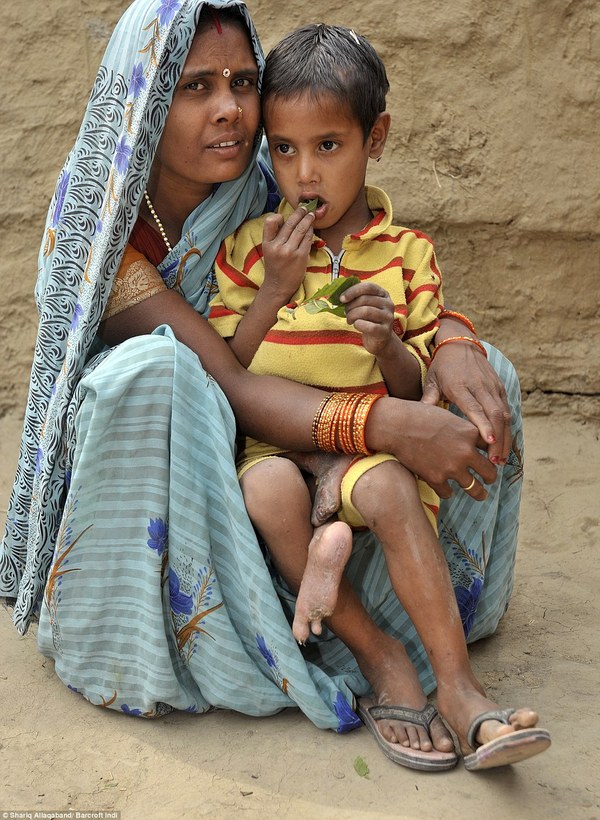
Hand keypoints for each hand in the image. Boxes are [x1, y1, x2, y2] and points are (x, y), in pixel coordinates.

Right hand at [261, 207, 313, 301]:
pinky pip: (307, 239)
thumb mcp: (268, 251)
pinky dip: (310, 231)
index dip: (278, 217)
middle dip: (299, 213)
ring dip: (307, 220)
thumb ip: (275, 237)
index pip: (270, 222)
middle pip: (290, 224)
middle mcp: (278, 246)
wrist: (279, 286)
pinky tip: (312, 228)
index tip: (284, 216)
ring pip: (301, 229)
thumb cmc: (275, 267)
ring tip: (311, 215)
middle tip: (305, 208)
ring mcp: (290, 251)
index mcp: (267, 244)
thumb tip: (288, 220)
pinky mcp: (301, 256)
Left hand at [340, 281, 396, 356]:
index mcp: (383, 294)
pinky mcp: (385, 331)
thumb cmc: (368, 320)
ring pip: (366, 311)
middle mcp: (388, 304)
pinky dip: (358, 325)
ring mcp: (388, 317)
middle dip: (350, 306)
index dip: (353, 291)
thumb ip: (355, 298)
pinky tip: (356, 325)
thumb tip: (340, 296)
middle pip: (365, 299)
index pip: (368, 287)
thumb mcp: (363, 306)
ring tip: (349, 320)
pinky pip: (369, 326)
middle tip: (346, 313)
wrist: (379, 339)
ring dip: (352, 316)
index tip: (342, 299)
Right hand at [368, 397, 497, 499]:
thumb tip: (476, 442)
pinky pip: (449, 493)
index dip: (492, 454)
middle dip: (491, 477)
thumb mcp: (449, 416)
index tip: (492, 459)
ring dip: (479, 492)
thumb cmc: (420, 416)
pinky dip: (448, 491)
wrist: (397, 426)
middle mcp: (465, 452)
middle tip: (490, 479)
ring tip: (480, 494)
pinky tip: (446, 488)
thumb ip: (465, 430)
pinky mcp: (436, 479)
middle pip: (490, 472)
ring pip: (475, 489)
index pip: (492, 448)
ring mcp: (451, 468)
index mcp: (471, 433)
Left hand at [421, 341, 511, 463]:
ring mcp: (492, 387)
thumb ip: (428, 400)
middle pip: (495, 414)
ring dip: (505, 437)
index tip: (488, 443)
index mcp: (461, 386)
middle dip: (498, 439)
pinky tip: (505, 444)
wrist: (460, 345)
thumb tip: (417, 419)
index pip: (475, 408)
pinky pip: (507, 410)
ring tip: (500, 458)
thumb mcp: (431, 381)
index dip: (483, 425)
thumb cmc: (442, 368)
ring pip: (504, 414)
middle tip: (494, 461)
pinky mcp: (500, 387)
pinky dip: (508, 428)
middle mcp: (480, 387)